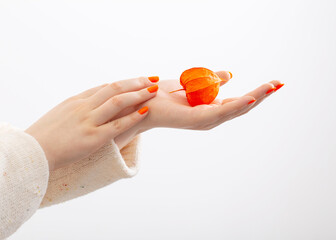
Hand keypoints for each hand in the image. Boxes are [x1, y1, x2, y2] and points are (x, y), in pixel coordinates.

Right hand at [25, 77, 157, 170]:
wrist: (32, 153)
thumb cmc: (44, 137)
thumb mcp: (60, 116)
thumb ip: (76, 110)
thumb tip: (88, 109)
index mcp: (76, 101)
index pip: (105, 87)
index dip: (124, 82)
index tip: (138, 79)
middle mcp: (83, 107)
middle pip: (114, 88)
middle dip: (136, 82)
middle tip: (152, 78)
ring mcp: (88, 121)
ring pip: (118, 101)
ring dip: (139, 94)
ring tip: (154, 90)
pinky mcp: (93, 138)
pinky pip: (117, 124)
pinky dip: (133, 116)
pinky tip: (145, 111)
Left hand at [113, 71, 283, 147]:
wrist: (143, 102)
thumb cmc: (165, 95)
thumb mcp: (194, 84)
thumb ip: (212, 80)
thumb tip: (229, 75)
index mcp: (211, 109)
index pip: (239, 102)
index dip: (257, 93)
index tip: (273, 83)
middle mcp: (211, 118)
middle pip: (242, 108)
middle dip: (261, 96)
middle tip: (279, 83)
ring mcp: (205, 121)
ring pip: (235, 110)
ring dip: (254, 99)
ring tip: (271, 87)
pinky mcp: (196, 120)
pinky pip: (220, 112)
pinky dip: (235, 106)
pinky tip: (249, 99)